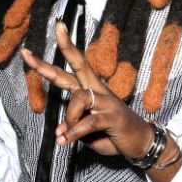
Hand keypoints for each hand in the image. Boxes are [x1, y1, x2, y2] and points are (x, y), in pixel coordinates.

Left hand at [20, 22, 153, 158]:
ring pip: (79, 99)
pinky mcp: (113, 116)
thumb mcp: (87, 132)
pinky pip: (88, 121)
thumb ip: (73, 127)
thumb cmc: (113, 134)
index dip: (62, 50)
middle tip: (40, 43)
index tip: (45, 38)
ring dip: (69, 119)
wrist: (141, 143)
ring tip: (66, 135)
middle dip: (64, 48)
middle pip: (80, 64)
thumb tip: (60, 132)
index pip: (72, 66)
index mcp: (90, 89)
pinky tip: (65, 140)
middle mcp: (98, 90)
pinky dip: (74, 132)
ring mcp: (107, 101)